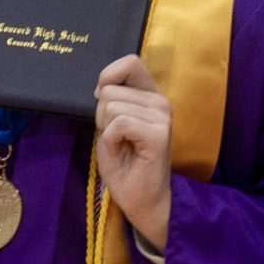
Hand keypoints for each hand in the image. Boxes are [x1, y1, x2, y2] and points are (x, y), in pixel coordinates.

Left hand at [94, 54, 170, 252]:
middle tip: (117, 139)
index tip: (102, 100)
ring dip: (107, 131)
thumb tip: (102, 87)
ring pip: (111, 107)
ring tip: (122, 147)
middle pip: (109, 90)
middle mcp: (160, 102)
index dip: (108, 76)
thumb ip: (110, 101)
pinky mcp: (159, 134)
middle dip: (101, 117)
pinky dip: (111, 141)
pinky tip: (124, 152)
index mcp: (150, 96)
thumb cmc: (124, 165)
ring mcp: (162, 117)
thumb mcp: (110, 125)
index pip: (130, 62)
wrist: (141, 200)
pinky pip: (118, 124)